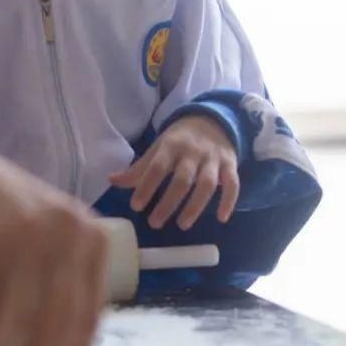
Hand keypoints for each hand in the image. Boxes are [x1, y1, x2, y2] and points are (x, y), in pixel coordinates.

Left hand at [109, 115, 239, 230]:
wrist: (212, 120)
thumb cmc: (179, 139)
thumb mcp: (158, 148)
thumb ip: (139, 168)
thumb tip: (112, 181)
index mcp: (171, 145)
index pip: (157, 167)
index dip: (146, 186)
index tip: (136, 206)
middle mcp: (193, 152)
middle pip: (182, 179)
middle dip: (168, 202)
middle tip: (155, 223)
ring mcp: (213, 158)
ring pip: (207, 184)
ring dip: (195, 206)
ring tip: (182, 225)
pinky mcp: (230, 164)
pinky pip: (233, 184)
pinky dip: (228, 201)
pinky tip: (221, 218)